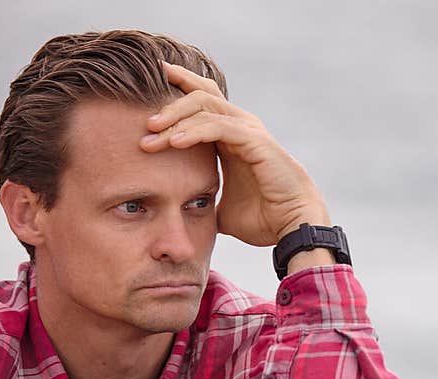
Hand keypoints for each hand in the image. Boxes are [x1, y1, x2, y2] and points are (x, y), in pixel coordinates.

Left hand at [140, 61, 330, 245]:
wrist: (292, 228)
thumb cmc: (265, 219)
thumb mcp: (222, 209)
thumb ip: (204, 203)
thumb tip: (182, 215)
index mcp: (232, 137)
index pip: (203, 101)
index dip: (178, 90)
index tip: (147, 96)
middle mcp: (241, 127)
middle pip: (201, 95)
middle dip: (170, 103)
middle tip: (145, 122)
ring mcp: (249, 131)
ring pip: (206, 106)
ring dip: (175, 118)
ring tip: (151, 134)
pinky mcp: (255, 141)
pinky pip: (219, 126)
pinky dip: (194, 131)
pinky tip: (174, 142)